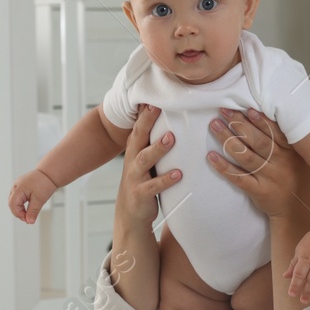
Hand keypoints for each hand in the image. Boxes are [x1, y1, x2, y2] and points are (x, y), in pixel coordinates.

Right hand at [8, 168, 57, 223]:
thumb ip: (33, 211)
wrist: (49, 173)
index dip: (19, 215)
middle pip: (12, 204)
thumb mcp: (39, 200)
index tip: (28, 220)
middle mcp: (15, 187)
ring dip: (20, 209)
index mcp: (18, 189)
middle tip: (28, 219)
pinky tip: (29, 207)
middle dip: (19, 213)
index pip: (13, 206)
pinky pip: (18, 197)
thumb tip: (29, 222)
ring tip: (29, 214)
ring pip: (14, 201)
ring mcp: (17, 185)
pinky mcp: (21, 186)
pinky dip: (22, 204)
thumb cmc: (44, 183)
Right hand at [117, 104, 179, 230]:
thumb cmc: (143, 181)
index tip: (154, 95)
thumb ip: (153, 142)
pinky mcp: (141, 193)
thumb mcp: (145, 160)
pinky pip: (154, 186)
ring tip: (171, 138)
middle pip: (138, 137)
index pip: (139, 126)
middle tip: (157, 107)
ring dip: (157, 148)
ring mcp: (135, 177)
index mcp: (135, 149)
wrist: (130, 214)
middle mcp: (132, 160)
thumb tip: (173, 120)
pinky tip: (178, 175)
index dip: (145, 111)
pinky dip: (166, 180)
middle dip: (147, 121)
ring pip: (144, 159)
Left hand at [204, 107, 302, 220]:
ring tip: (214, 125)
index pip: (273, 131)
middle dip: (239, 124)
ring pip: (245, 156)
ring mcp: (269, 177)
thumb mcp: (299, 157)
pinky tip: (211, 156)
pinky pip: (238, 178)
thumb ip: (286, 140)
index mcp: (291, 151)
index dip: (258, 119)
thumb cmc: (295, 177)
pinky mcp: (259, 191)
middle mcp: (280, 162)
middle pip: (257, 141)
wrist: (296, 210)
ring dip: (228, 139)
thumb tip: (265, 115)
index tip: (245, 108)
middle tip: (224, 111)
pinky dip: (223, 167)